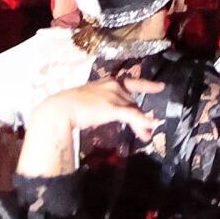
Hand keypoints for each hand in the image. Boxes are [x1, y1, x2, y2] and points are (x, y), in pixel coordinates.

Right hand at [34, 76, 162, 139]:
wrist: (59, 109)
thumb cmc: (67, 106)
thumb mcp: (88, 100)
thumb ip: (99, 104)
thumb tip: (101, 113)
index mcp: (107, 82)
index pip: (131, 83)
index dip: (147, 85)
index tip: (161, 86)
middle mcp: (113, 86)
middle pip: (133, 102)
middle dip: (141, 117)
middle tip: (148, 130)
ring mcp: (114, 96)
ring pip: (134, 110)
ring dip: (142, 124)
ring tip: (146, 136)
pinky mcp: (113, 107)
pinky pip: (133, 115)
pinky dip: (144, 120)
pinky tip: (152, 124)